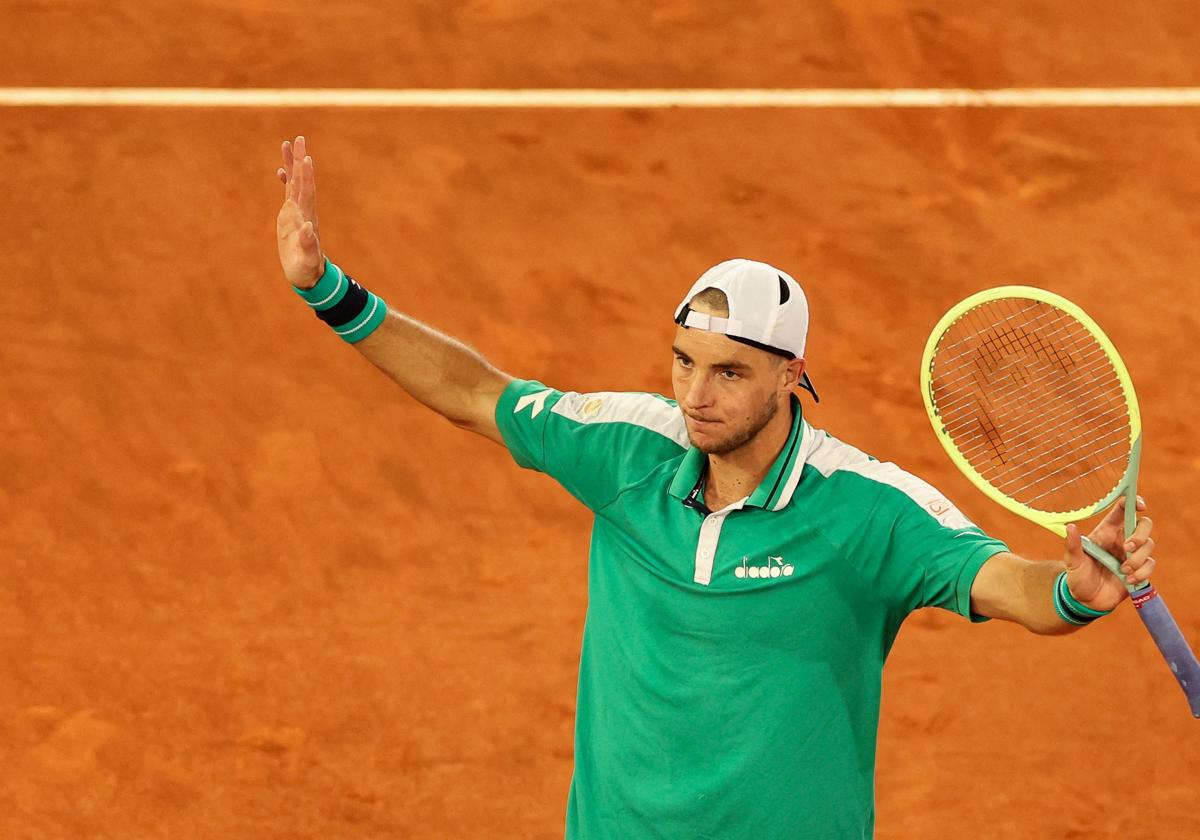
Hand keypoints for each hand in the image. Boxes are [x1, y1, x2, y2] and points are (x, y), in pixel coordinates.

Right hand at [276, 135, 323, 288]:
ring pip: (295, 182)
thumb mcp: (307, 259)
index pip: (306, 192)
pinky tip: (281, 171)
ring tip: (288, 144)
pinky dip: (286, 180)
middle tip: (298, 139)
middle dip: (300, 160)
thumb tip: (307, 228)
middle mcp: (303, 211)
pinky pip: (289, 193)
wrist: (308, 274)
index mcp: (306, 218)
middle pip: (302, 180)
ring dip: (292, 164)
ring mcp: (298, 212)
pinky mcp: (291, 216)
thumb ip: (308, 244)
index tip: (306, 158)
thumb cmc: (307, 269)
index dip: (306, 176)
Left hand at [1063, 496, 1154, 611]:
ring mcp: (1132, 555)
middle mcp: (1121, 540)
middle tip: (1127, 548)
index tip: (1140, 505)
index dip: (1133, 503)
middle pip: (1143, 524)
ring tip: (1123, 570)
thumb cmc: (1077, 576)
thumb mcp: (1072, 562)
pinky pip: (1150, 565)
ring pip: (1149, 545)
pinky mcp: (1139, 570)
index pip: (1122, 511)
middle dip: (1140, 534)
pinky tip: (1129, 580)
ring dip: (1138, 558)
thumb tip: (1070, 527)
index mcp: (1106, 532)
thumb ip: (1073, 545)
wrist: (1086, 601)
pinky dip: (1142, 572)